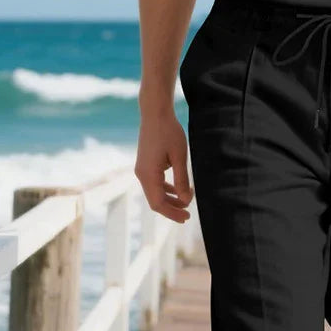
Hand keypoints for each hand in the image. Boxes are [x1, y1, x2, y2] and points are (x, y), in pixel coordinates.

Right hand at [135, 107, 193, 223]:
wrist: (155, 113)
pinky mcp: (146, 166)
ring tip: (186, 203)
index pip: (158, 203)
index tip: (187, 217)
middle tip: (188, 215)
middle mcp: (142, 174)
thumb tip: (185, 201)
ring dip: (171, 200)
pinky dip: (167, 190)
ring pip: (155, 193)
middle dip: (172, 209)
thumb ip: (182, 180)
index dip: (172, 213)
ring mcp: (142, 170)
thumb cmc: (169, 132)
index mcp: (148, 174)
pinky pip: (155, 184)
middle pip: (156, 201)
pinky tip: (179, 191)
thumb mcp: (180, 157)